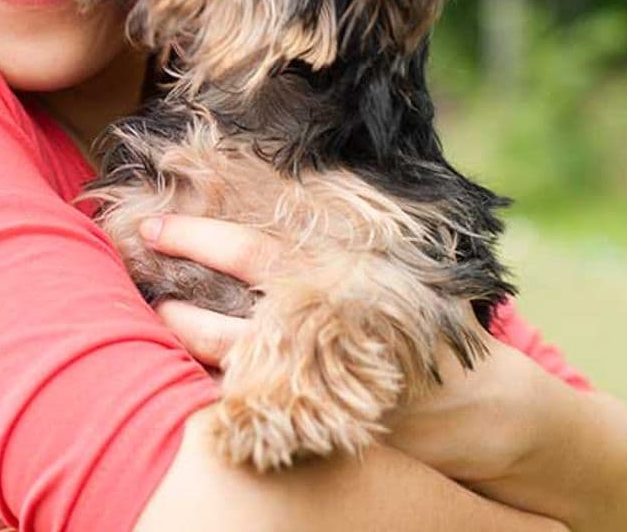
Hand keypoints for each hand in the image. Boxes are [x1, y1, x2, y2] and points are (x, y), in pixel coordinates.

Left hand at [139, 213, 538, 483]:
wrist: (486, 408)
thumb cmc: (434, 321)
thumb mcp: (397, 264)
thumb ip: (347, 234)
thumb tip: (290, 191)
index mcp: (333, 284)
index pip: (249, 256)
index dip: (196, 238)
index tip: (152, 226)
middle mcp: (319, 338)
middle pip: (227, 328)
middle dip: (176, 313)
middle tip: (141, 295)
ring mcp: (318, 394)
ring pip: (234, 375)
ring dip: (191, 353)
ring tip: (160, 328)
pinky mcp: (322, 434)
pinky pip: (259, 412)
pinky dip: (224, 395)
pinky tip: (196, 379)